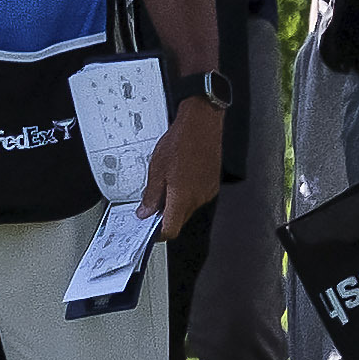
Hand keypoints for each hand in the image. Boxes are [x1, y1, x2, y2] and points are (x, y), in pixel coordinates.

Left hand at [145, 96, 221, 235]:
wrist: (202, 126)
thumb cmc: (180, 143)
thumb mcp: (156, 169)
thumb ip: (151, 195)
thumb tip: (146, 211)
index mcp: (182, 197)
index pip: (171, 229)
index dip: (159, 233)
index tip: (151, 230)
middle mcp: (198, 198)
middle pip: (179, 220)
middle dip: (166, 217)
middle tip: (152, 206)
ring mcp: (207, 192)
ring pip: (188, 208)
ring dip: (176, 203)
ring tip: (166, 184)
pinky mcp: (212, 185)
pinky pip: (197, 197)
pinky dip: (187, 194)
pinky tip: (179, 178)